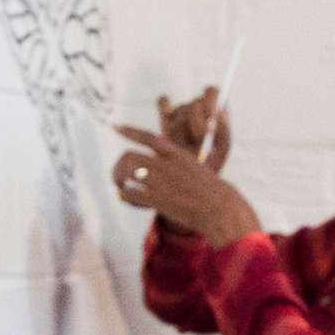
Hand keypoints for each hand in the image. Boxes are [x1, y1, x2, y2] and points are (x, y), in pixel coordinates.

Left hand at [111, 124, 259, 246]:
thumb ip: (175, 162)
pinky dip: (125, 195)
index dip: (130, 131)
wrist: (218, 207)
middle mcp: (166, 165)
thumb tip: (156, 163)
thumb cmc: (209, 189)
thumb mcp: (194, 167)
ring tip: (120, 186)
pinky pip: (130, 193)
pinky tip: (127, 197)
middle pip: (130, 157)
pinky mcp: (157, 199)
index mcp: (176, 154)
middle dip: (118, 166)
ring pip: (127, 173)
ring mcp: (160, 181)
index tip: (116, 127)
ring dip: (118, 179)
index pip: (148, 137)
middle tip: (118, 176)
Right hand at [156, 87, 231, 171]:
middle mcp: (199, 107)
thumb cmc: (210, 162)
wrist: (190, 176)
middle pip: (195, 102)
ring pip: (180, 112)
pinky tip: (168, 120)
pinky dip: (165, 107)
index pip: (211, 92)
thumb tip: (215, 120)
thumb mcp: (222, 150)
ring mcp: (181, 110)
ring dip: (183, 131)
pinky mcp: (165, 116)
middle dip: (198, 121)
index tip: (211, 117)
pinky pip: (163, 101)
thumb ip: (222, 132)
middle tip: (200, 138)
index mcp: (215, 110)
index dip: (210, 101)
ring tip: (186, 147)